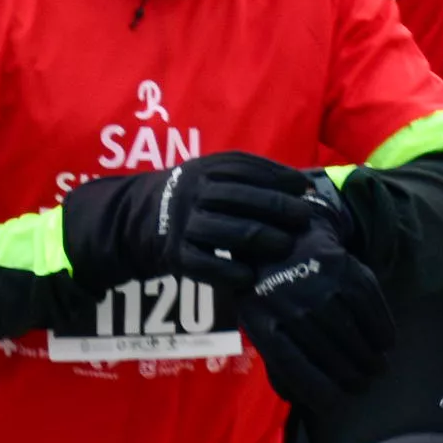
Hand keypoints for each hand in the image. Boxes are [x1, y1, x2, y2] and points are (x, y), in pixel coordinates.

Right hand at [62, 152, 324, 289]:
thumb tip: (300, 185)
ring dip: (259, 237)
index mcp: (205, 169)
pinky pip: (204, 263)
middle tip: (303, 217)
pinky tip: (251, 275)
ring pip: (225, 230)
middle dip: (276, 207)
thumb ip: (247, 178)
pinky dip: (228, 270)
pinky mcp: (175, 254)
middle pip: (239, 198)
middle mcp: (193, 192)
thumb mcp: (210, 175)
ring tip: (285, 245)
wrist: (138, 219)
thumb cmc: (192, 197)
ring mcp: (183, 223)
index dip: (276, 176)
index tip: (303, 187)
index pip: (244, 167)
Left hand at [237, 225, 393, 409]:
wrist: (283, 234)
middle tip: (363, 385)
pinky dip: (382, 328)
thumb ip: (277, 360)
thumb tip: (299, 397)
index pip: (292, 366)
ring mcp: (316, 283)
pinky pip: (368, 306)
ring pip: (351, 333)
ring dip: (370, 358)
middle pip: (328, 353)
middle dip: (351, 377)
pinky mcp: (341, 266)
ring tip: (377, 368)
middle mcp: (288, 302)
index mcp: (262, 320)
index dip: (318, 390)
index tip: (336, 403)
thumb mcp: (260, 322)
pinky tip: (386, 342)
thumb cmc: (270, 289)